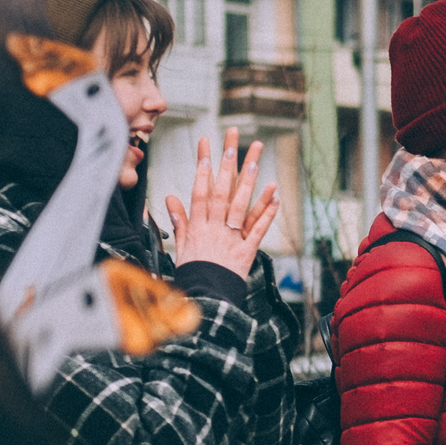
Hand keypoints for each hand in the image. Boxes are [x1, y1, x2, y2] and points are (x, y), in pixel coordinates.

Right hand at [164, 132, 279, 278]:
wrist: (206, 299)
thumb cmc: (194, 273)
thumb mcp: (181, 247)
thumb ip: (179, 221)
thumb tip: (170, 198)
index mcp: (198, 227)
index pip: (199, 193)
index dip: (202, 171)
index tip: (206, 150)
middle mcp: (214, 229)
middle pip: (220, 193)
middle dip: (225, 168)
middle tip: (231, 145)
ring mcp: (231, 239)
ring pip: (239, 207)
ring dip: (248, 184)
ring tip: (255, 162)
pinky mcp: (247, 251)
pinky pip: (258, 229)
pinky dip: (267, 211)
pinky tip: (275, 194)